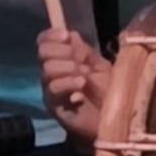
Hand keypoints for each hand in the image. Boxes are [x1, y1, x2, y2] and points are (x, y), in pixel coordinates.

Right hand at [38, 26, 110, 141]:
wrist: (112, 121)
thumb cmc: (109, 93)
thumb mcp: (101, 68)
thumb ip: (85, 52)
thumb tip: (70, 34)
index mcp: (63, 60)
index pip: (45, 42)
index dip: (52, 35)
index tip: (66, 35)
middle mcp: (52, 73)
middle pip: (43, 53)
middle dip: (63, 51)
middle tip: (80, 61)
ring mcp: (51, 90)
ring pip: (47, 69)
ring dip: (68, 68)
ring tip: (84, 76)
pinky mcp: (54, 105)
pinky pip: (53, 88)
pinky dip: (68, 83)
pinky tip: (80, 86)